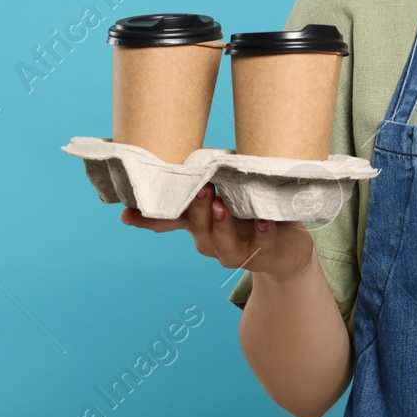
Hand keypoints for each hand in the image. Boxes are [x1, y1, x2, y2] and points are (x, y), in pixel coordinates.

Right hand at [120, 184, 315, 276]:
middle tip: (200, 186)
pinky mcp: (263, 257)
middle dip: (197, 207)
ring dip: (222, 224)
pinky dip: (263, 233)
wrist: (289, 245)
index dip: (148, 219)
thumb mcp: (229, 194)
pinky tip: (265, 220)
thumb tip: (193, 160)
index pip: (169, 221)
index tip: (126, 214)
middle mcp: (212, 242)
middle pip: (198, 226)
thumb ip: (208, 182)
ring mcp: (236, 253)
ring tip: (223, 204)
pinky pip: (261, 245)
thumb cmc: (253, 212)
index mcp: (200, 224)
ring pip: (222, 243)